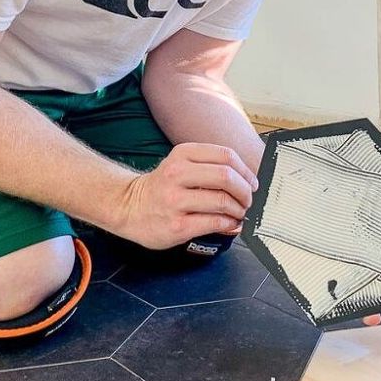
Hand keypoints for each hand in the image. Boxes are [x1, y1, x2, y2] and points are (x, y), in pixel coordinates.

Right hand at [115, 142, 257, 249]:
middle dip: (245, 191)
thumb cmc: (162, 187)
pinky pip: (214, 222)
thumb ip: (210, 166)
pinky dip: (229, 224)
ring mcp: (175, 201)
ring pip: (222, 201)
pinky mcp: (177, 226)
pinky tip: (230, 224)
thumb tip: (247, 181)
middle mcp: (177, 174)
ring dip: (239, 209)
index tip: (252, 182)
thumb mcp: (181, 164)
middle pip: (226, 176)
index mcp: (182, 154)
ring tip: (239, 213)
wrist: (128, 208)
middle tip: (248, 200)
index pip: (226, 156)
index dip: (246, 171)